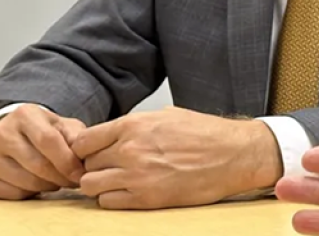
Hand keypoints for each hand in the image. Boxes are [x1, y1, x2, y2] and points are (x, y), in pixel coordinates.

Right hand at [0, 104, 85, 199]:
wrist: (11, 135)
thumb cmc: (44, 131)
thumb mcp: (63, 126)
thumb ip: (77, 137)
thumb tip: (86, 155)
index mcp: (24, 115)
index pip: (49, 141)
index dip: (68, 161)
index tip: (81, 174)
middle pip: (38, 165)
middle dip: (61, 177)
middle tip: (73, 181)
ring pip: (27, 182)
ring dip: (49, 187)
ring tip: (57, 181)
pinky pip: (13, 194)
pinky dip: (31, 194)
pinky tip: (37, 184)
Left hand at [71, 105, 281, 208]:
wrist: (235, 155)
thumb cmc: (207, 134)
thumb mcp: (167, 116)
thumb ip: (135, 125)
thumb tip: (113, 134)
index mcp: (134, 125)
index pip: (83, 140)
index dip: (85, 149)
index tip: (93, 153)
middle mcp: (130, 149)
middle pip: (86, 164)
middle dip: (94, 166)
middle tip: (109, 168)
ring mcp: (136, 176)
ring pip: (90, 185)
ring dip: (100, 184)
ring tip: (116, 182)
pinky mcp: (146, 198)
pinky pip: (108, 203)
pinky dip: (113, 199)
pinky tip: (128, 192)